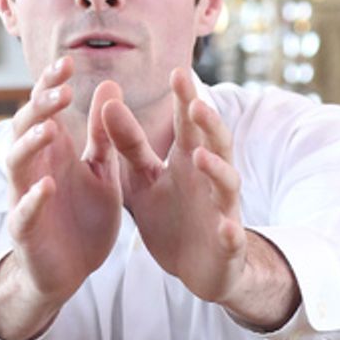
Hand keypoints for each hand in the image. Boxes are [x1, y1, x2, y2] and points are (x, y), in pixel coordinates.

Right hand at [0, 57, 122, 338]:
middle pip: (26, 127)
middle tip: (63, 90)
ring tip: (50, 129)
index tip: (68, 63)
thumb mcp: (102, 172)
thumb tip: (108, 83)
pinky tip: (48, 186)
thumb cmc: (83, 219)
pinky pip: (24, 213)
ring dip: (31, 144)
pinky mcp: (26, 231)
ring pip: (17, 165)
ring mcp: (25, 199)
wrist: (70, 272)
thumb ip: (103, 134)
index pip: (45, 109)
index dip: (51, 85)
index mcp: (53, 152)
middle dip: (41, 107)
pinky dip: (34, 199)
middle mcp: (34, 169)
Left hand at [97, 68, 247, 303]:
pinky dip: (230, 232)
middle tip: (195, 103)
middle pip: (217, 144)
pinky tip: (226, 228)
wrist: (199, 267)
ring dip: (218, 170)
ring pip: (228, 184)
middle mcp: (212, 178)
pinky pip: (232, 236)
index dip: (185, 99)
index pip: (189, 124)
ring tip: (201, 156)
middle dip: (209, 125)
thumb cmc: (173, 216)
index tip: (177, 72)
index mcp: (190, 160)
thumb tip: (107, 102)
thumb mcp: (145, 179)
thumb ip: (130, 145)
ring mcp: (223, 209)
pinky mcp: (227, 243)